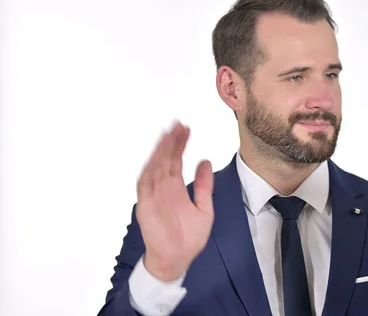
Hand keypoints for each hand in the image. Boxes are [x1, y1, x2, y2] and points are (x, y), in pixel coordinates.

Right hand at [135, 121, 214, 281]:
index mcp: (176, 189)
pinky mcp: (146, 207)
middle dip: (171, 142)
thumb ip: (204, 186)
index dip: (180, 144)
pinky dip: (148, 172)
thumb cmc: (188, 238)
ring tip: (168, 136)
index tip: (185, 129)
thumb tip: (205, 161)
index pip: (177, 160)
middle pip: (165, 160)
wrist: (176, 260)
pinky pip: (144, 187)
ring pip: (154, 169)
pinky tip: (154, 158)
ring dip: (160, 152)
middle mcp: (164, 189)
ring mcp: (154, 197)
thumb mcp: (204, 209)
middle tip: (178, 125)